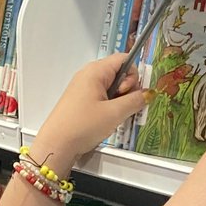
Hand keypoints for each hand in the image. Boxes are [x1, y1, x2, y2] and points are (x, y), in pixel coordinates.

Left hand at [31, 55, 149, 172]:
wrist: (56, 146)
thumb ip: (136, 101)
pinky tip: (106, 121)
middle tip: (121, 107)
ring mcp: (84, 88)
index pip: (124, 59)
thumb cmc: (82, 126)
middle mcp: (89, 75)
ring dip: (119, 101)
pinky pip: (103, 98)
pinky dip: (110, 107)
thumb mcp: (115, 113)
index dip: (133, 75)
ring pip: (112, 88)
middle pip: (119, 73)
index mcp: (96, 71)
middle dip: (127, 90)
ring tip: (113, 117)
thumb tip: (149, 93)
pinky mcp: (81, 101)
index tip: (128, 93)